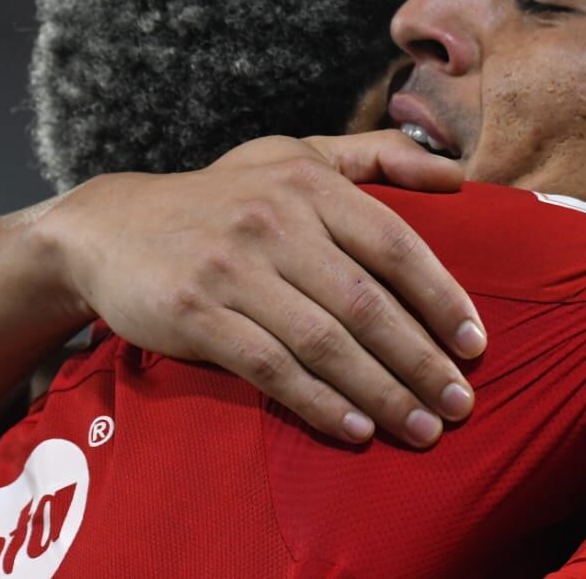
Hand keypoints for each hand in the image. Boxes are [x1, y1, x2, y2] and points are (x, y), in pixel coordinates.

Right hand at [36, 131, 485, 447]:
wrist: (109, 227)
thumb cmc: (223, 197)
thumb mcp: (293, 155)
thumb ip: (377, 157)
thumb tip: (458, 174)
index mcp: (308, 183)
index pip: (394, 244)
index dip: (441, 297)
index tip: (476, 344)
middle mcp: (273, 221)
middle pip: (366, 303)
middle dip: (421, 361)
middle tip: (460, 404)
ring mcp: (231, 269)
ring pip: (324, 343)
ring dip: (381, 392)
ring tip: (422, 428)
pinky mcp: (194, 314)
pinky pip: (270, 368)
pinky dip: (318, 402)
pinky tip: (355, 429)